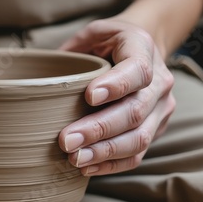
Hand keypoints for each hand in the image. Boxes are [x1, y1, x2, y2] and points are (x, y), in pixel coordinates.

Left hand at [58, 18, 174, 175]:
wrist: (142, 51)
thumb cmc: (109, 43)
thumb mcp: (93, 33)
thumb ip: (73, 49)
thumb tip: (42, 80)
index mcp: (143, 49)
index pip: (137, 70)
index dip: (116, 85)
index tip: (89, 96)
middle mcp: (160, 81)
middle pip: (135, 111)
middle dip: (99, 129)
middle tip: (66, 140)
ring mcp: (161, 108)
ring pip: (139, 138)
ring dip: (104, 152)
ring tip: (75, 158)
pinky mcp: (156, 128)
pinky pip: (138, 154)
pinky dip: (112, 164)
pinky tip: (88, 168)